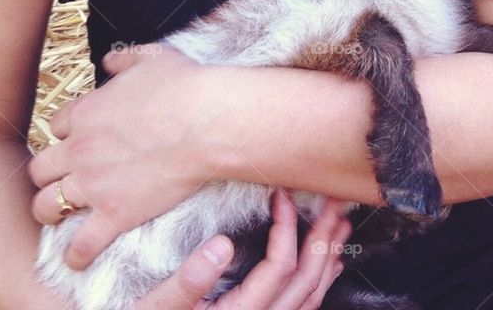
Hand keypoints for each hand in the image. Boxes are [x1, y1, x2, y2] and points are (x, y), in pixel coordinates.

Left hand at [29, 45, 226, 269]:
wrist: (208, 121)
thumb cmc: (185, 86)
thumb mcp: (151, 58)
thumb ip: (123, 59)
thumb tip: (109, 60)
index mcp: (87, 112)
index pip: (55, 126)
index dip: (66, 134)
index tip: (78, 140)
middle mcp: (81, 149)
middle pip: (40, 168)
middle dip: (48, 174)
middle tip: (63, 179)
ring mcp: (94, 184)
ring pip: (46, 206)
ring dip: (51, 211)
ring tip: (61, 216)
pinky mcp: (114, 213)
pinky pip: (81, 244)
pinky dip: (77, 253)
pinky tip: (79, 256)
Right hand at [130, 191, 351, 309]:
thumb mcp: (154, 308)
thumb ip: (187, 282)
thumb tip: (221, 245)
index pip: (278, 268)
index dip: (287, 228)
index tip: (282, 195)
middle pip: (306, 282)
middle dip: (322, 239)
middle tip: (334, 202)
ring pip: (310, 298)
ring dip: (326, 259)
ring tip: (339, 226)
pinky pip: (301, 309)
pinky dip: (318, 282)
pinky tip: (325, 265)